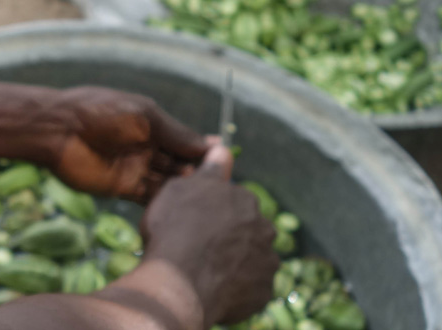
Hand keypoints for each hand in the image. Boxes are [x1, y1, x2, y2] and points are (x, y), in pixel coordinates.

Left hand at [50, 86, 208, 201]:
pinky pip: (150, 197)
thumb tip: (212, 145)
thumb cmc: (101, 113)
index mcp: (153, 125)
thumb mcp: (145, 117)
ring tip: (201, 193)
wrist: (59, 130)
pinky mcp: (122, 188)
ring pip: (168, 183)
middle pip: (180, 164)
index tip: (225, 160)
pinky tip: (183, 205)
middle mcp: (147, 148)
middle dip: (197, 172)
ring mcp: (135, 169)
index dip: (204, 151)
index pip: (186, 141)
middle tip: (216, 182)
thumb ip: (177, 134)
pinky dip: (166, 201)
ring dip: (183, 188)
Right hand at [140, 145, 278, 326]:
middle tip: (201, 247)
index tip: (195, 221)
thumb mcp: (180, 189)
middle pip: (247, 229)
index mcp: (244, 200)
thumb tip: (222, 149)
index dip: (213, 211)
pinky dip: (236, 288)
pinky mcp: (264, 292)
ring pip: (252, 258)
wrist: (180, 283)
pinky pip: (251, 288)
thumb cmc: (174, 230)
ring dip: (235, 262)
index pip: (234, 201)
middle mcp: (264, 227)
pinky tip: (214, 289)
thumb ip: (208, 170)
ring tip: (206, 272)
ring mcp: (267, 261)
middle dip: (230, 236)